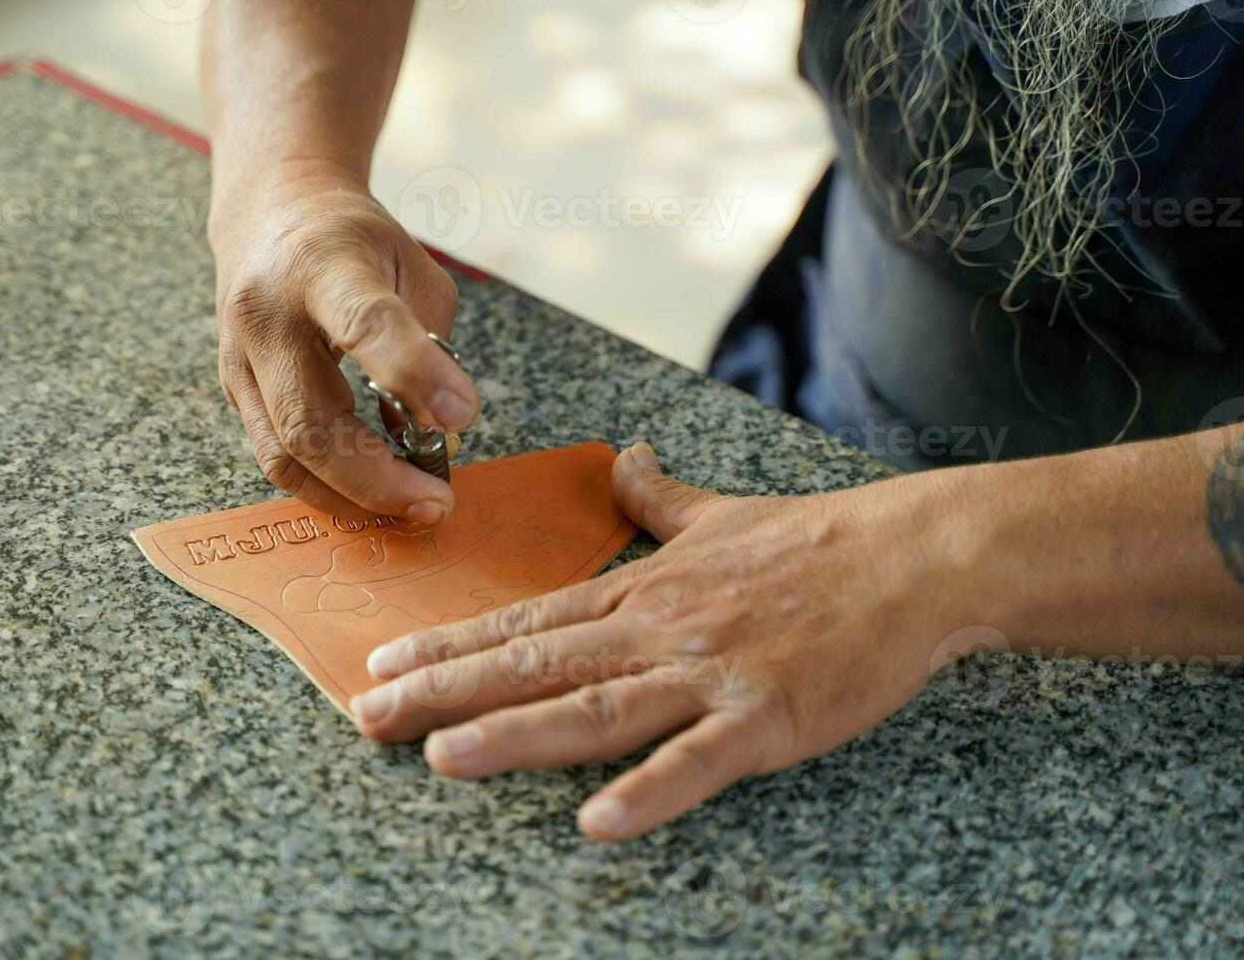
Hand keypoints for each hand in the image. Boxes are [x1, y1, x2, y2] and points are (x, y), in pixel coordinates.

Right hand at [208, 167, 478, 521]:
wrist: (270, 211)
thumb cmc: (354, 241)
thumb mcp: (412, 264)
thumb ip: (430, 341)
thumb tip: (439, 429)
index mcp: (323, 266)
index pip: (364, 324)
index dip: (415, 375)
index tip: (462, 418)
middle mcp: (266, 314)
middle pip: (311, 420)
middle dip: (379, 477)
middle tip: (438, 502)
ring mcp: (239, 358)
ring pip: (285, 455)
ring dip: (353, 496)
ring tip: (412, 507)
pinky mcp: (234, 392)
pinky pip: (277, 457)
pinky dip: (329, 487)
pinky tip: (372, 493)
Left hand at [350, 443, 977, 839]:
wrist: (912, 555)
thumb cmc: (814, 540)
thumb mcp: (721, 514)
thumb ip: (660, 498)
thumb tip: (624, 459)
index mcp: (641, 592)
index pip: (528, 620)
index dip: (451, 644)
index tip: (383, 663)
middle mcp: (658, 630)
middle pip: (535, 665)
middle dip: (446, 692)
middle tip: (367, 717)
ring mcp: (709, 672)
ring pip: (596, 708)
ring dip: (515, 734)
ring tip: (441, 757)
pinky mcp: (768, 715)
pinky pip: (699, 759)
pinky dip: (649, 790)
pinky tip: (597, 821)